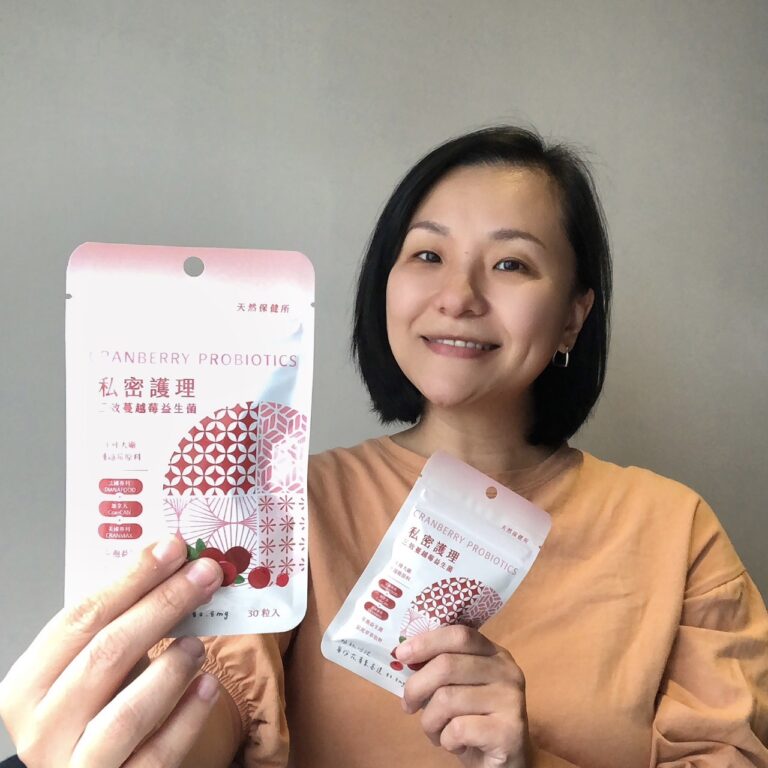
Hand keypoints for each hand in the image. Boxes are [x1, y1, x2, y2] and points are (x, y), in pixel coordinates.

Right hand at [0, 535, 224, 766]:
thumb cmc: (90, 714)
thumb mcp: (88, 668)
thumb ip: (118, 626)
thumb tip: (175, 568)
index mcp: (29, 685)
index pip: (79, 619)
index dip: (131, 578)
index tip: (172, 548)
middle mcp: (44, 728)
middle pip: (106, 654)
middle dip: (163, 605)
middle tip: (204, 575)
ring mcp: (78, 766)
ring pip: (126, 714)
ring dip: (171, 668)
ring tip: (199, 643)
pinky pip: (158, 754)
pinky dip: (188, 717)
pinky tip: (208, 687)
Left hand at [398, 625, 531, 767]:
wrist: (504, 763)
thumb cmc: (474, 719)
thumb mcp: (459, 687)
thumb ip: (441, 668)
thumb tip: (404, 656)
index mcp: (494, 653)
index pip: (459, 635)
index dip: (426, 642)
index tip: (401, 655)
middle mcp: (507, 671)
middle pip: (447, 665)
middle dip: (416, 687)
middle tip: (407, 705)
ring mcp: (511, 700)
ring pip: (447, 699)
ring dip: (429, 721)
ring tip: (436, 731)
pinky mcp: (509, 731)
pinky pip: (458, 729)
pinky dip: (446, 740)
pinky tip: (455, 744)